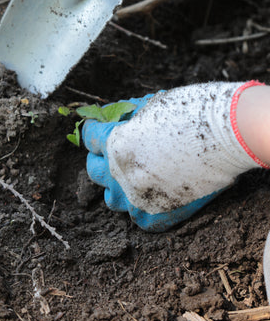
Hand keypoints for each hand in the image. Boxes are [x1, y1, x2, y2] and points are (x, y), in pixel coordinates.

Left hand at [83, 82, 262, 231]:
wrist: (230, 134)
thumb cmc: (191, 111)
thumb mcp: (152, 102)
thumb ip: (127, 114)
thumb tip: (117, 118)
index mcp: (116, 143)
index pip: (89, 137)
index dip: (95, 128)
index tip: (100, 126)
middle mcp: (122, 173)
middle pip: (93, 169)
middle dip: (101, 156)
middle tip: (114, 150)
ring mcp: (139, 196)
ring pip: (110, 198)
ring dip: (116, 185)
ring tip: (132, 174)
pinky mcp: (159, 212)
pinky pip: (137, 217)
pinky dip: (140, 206)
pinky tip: (151, 191)